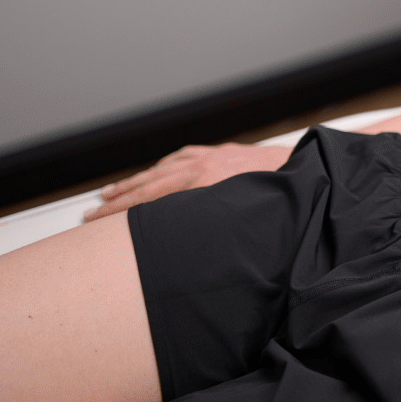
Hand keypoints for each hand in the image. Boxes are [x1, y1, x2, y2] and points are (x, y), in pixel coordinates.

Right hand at [84, 141, 291, 220]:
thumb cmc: (280, 196)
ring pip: (163, 168)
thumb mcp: (240, 218)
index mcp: (206, 184)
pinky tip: (156, 170)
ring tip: (111, 192)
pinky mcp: (222, 152)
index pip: (150, 200)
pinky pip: (185, 156)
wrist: (308, 169)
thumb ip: (210, 227)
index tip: (96, 221)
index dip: (120, 212)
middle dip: (118, 198)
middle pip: (150, 184)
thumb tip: (184, 250)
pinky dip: (165, 164)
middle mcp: (204, 167)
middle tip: (91, 211)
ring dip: (136, 181)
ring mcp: (212, 157)